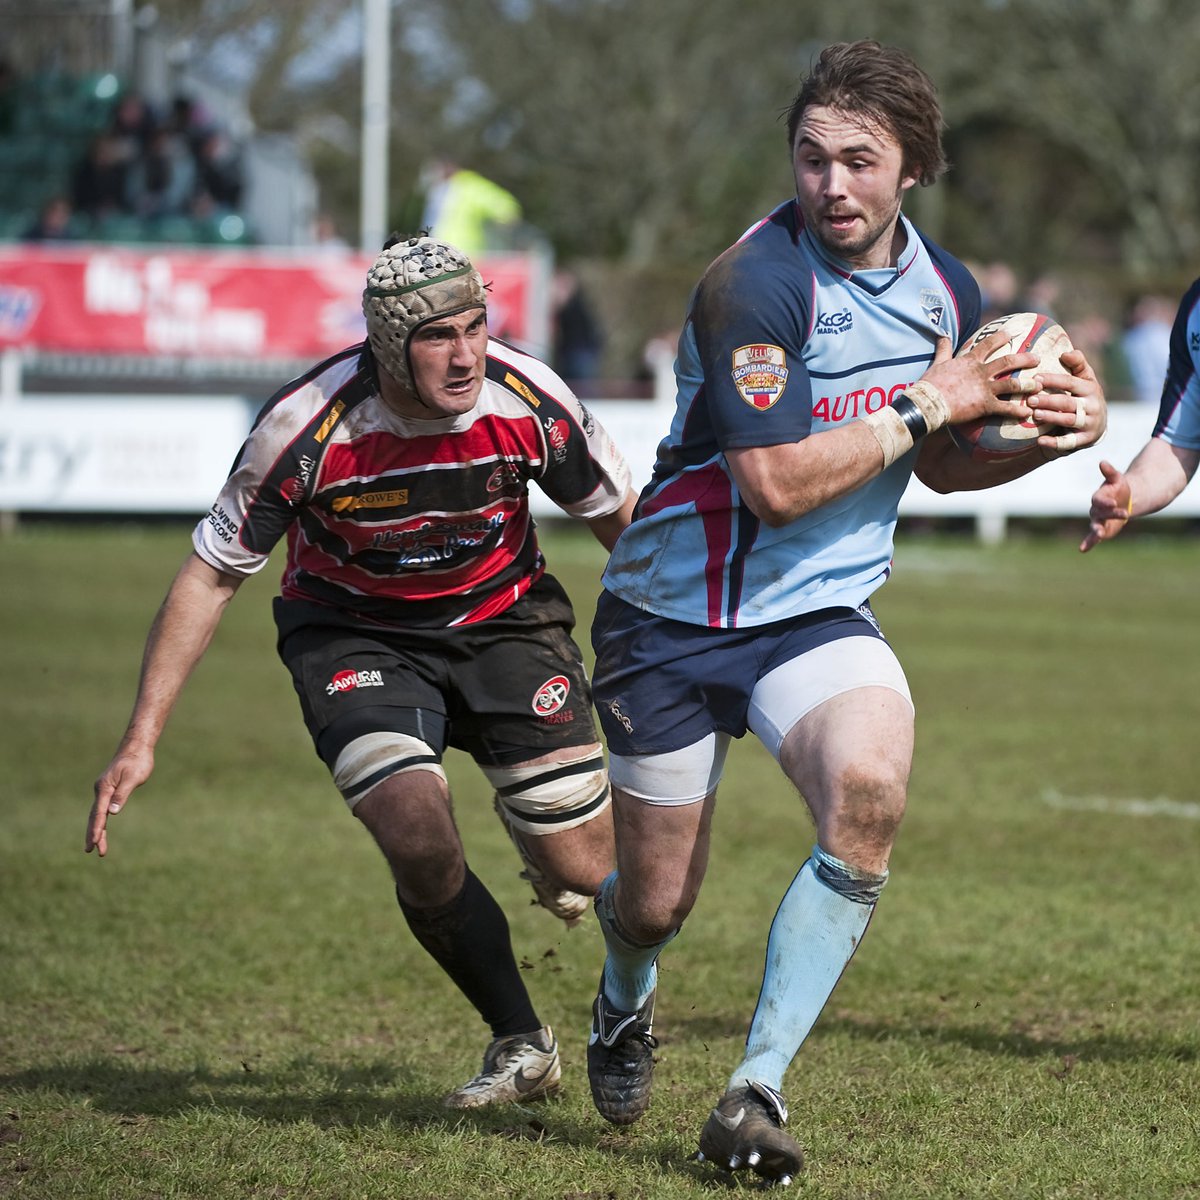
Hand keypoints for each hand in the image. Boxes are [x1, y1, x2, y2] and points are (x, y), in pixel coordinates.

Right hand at [87, 740, 154, 855]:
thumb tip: (112, 812)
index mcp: (105, 788)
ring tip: (98, 848)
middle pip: (95, 817)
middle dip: (93, 834)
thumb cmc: (137, 762)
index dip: (97, 828)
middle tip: (91, 851)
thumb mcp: (132, 778)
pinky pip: (102, 809)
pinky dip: (101, 821)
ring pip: (97, 814)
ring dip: (98, 830)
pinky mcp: (109, 790)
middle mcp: (101, 790)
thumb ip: (122, 795)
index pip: (99, 813)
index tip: (94, 842)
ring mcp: (104, 790)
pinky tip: (102, 830)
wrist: (137, 748)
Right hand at [921, 334, 1037, 424]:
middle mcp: (981, 372)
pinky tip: (1027, 413)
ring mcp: (984, 388)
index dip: (1002, 337)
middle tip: (1037, 358)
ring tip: (1039, 386)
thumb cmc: (930, 384)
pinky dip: (1017, 411)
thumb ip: (943, 349)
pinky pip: (1005, 408)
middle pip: (1008, 362)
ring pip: (1012, 384)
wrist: (928, 403)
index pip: (988, 344)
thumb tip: (942, 334)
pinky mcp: (984, 405)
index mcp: (970, 361)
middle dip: (1025, 359)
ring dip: (1027, 385)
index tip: (1013, 333)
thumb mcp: (937, 363)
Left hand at [1030, 348, 1107, 457]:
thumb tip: (1066, 352)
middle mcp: (1092, 405)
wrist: (1096, 424)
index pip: (1070, 382)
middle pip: (1068, 402)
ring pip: (1068, 420)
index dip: (1053, 380)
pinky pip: (1069, 442)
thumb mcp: (1084, 379)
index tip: (1035, 378)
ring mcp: (1089, 423)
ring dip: (1051, 417)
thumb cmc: (1083, 396)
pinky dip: (1055, 442)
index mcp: (1091, 388)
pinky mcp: (1085, 440)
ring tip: (1035, 415)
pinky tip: (1040, 441)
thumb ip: (1077, 364)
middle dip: (1049, 400)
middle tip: (1030, 399)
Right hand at [1080, 459, 1131, 551]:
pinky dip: (1087, 543)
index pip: (1100, 500)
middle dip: (1111, 514)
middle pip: (1100, 513)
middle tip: (1123, 514)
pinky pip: (1092, 537)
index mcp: (1098, 497)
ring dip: (1096, 530)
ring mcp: (1097, 521)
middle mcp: (1095, 510)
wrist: (1124, 500)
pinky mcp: (1101, 530)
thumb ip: (1110, 472)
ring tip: (1098, 535)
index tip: (1114, 502)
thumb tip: (1102, 462)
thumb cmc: (1119, 488)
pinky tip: (1082, 550)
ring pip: (1095, 526)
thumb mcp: (1117, 479)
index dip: (1106, 501)